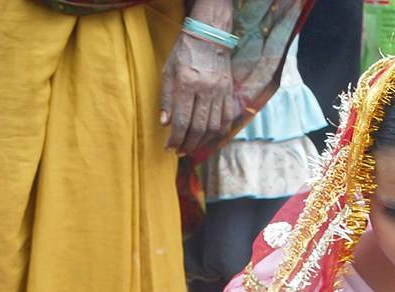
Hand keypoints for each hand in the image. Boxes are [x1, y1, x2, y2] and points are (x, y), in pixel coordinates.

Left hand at [159, 28, 235, 153]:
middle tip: (180, 152)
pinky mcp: (229, 91)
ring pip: (214, 126)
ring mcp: (220, 91)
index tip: (169, 148)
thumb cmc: (184, 53)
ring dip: (202, 142)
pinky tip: (210, 138)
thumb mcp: (168, 72)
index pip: (181, 120)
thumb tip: (165, 123)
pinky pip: (227, 118)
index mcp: (187, 84)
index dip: (175, 138)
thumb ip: (166, 98)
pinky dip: (219, 132)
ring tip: (192, 148)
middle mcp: (206, 89)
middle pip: (198, 127)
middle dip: (188, 144)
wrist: (209, 35)